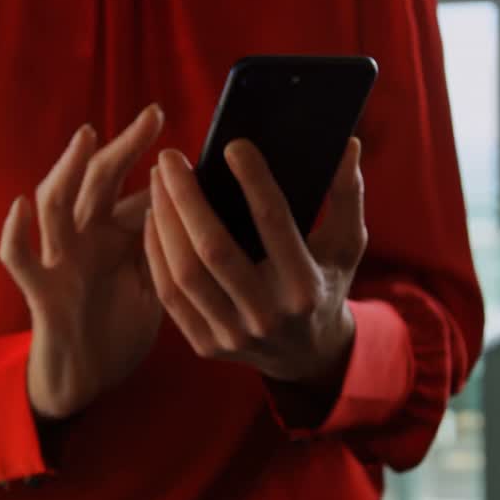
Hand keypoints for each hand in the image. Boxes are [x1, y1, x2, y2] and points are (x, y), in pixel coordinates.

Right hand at [0, 105, 164, 419]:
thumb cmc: (122, 326)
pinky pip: (19, 257)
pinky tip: (20, 207)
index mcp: (115, 234)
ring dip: (68, 168)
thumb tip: (209, 216)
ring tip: (86, 139)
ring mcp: (59, 259)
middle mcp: (85, 237)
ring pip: (55, 204)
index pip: (136, 189)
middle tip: (154, 116)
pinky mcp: (39, 289)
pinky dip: (15, 231)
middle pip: (99, 180)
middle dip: (123, 146)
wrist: (89, 376)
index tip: (193, 145)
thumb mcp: (155, 282)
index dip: (160, 168)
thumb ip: (169, 249)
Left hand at [143, 138, 366, 384]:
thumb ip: (346, 195)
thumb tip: (346, 146)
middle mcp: (268, 315)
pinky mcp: (206, 345)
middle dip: (186, 197)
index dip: (253, 180)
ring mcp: (234, 334)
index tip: (233, 145)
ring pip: (184, 272)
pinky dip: (156, 252)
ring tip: (157, 180)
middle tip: (170, 157)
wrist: (307, 353)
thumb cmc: (325, 281)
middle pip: (213, 248)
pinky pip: (169, 295)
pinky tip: (153, 217)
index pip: (273, 223)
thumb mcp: (346, 244)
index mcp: (306, 286)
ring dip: (164, 219)